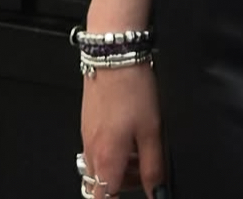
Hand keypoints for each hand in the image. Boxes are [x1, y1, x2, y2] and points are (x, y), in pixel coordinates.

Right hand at [80, 65, 164, 197]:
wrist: (114, 57)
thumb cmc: (132, 89)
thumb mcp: (153, 131)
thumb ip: (153, 166)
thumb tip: (156, 190)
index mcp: (107, 160)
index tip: (136, 191)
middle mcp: (92, 152)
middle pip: (102, 186)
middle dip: (124, 185)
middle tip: (145, 171)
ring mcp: (87, 136)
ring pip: (99, 167)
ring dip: (119, 167)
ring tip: (141, 149)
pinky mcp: (87, 122)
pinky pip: (97, 148)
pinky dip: (113, 150)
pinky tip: (130, 132)